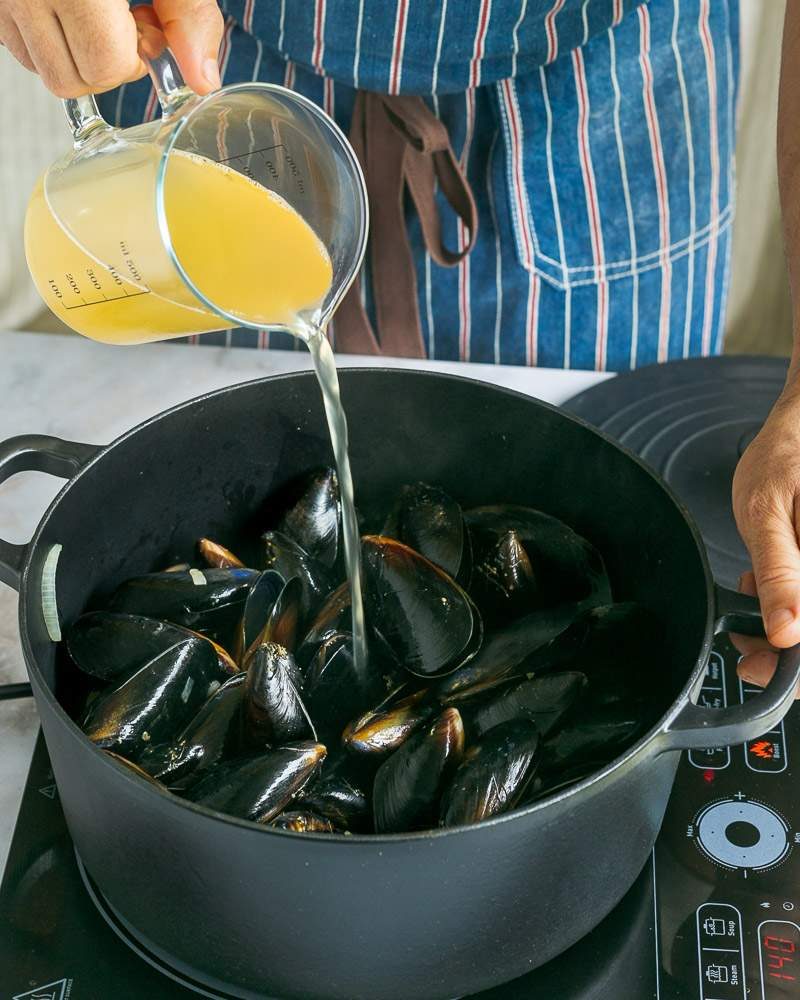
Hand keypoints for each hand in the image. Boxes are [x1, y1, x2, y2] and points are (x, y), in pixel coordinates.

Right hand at [0, 0, 221, 97]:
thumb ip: (188, 15)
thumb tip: (203, 81)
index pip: (104, 66)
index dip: (134, 60)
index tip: (146, 30)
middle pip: (69, 81)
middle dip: (105, 65)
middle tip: (125, 24)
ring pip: (38, 68)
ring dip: (75, 55)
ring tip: (97, 13)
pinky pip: (16, 42)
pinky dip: (47, 38)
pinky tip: (69, 8)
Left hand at [732, 385, 799, 692]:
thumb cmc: (789, 456)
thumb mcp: (767, 513)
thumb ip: (779, 574)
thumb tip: (786, 633)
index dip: (791, 667)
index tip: (753, 666)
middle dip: (783, 640)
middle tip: (745, 627)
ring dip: (784, 619)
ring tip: (756, 588)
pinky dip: (789, 601)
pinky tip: (771, 582)